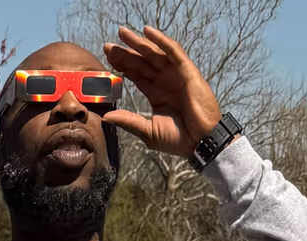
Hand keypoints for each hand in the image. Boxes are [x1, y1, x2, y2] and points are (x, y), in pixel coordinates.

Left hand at [103, 24, 224, 156]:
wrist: (200, 142)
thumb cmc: (178, 139)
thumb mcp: (148, 131)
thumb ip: (128, 121)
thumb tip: (106, 116)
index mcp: (155, 93)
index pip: (136, 74)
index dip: (122, 65)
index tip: (107, 58)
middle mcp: (164, 80)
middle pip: (141, 62)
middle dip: (125, 52)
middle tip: (107, 45)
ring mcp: (175, 74)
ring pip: (154, 53)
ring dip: (138, 42)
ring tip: (122, 33)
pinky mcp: (186, 70)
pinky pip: (172, 51)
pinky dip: (160, 40)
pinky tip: (147, 32)